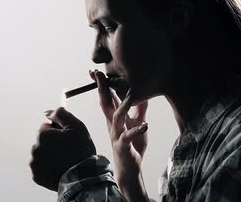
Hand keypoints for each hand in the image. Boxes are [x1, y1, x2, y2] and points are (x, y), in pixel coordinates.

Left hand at [29, 107, 95, 191]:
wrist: (83, 177)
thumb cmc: (81, 151)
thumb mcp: (76, 126)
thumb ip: (61, 114)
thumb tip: (47, 112)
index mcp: (42, 134)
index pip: (46, 127)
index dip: (58, 132)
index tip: (67, 139)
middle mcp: (35, 148)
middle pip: (43, 141)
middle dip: (52, 143)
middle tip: (67, 151)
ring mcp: (34, 163)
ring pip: (41, 154)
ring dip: (49, 155)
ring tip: (64, 161)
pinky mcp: (36, 176)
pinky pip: (41, 168)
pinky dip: (48, 168)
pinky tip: (59, 169)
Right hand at [91, 70, 149, 200]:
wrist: (130, 168)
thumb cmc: (132, 145)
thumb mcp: (137, 123)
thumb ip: (139, 109)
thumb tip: (143, 94)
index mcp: (115, 118)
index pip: (107, 97)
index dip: (102, 84)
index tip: (95, 71)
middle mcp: (113, 124)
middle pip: (105, 103)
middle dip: (101, 88)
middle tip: (97, 74)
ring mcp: (116, 134)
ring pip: (116, 117)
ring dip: (122, 106)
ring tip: (129, 95)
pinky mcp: (123, 145)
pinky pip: (129, 136)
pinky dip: (137, 130)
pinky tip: (145, 126)